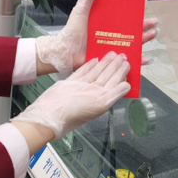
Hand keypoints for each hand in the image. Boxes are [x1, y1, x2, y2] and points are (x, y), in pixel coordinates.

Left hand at [12, 52, 129, 145]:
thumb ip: (101, 104)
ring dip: (107, 62)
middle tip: (125, 57)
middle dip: (118, 66)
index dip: (123, 75)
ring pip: (98, 70)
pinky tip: (96, 60)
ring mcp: (83, 85)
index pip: (117, 86)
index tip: (129, 68)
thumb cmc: (68, 123)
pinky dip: (90, 64)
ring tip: (114, 54)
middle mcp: (94, 92)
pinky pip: (84, 70)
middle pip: (109, 76)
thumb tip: (108, 96)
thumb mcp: (91, 116)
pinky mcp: (71, 81)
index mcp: (101, 102)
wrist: (49, 120)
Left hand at [35, 0, 158, 75]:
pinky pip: (128, 59)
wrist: (65, 52)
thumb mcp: (81, 10)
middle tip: (153, 21)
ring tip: (153, 33)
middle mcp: (112, 33)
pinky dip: (139, 59)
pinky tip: (146, 58)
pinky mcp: (112, 58)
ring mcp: (113, 46)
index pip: (124, 13)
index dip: (135, 9)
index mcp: (106, 21)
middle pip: (132, 28)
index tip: (143, 1)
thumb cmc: (71, 32)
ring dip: (145, 38)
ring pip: (134, 42)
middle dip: (145, 25)